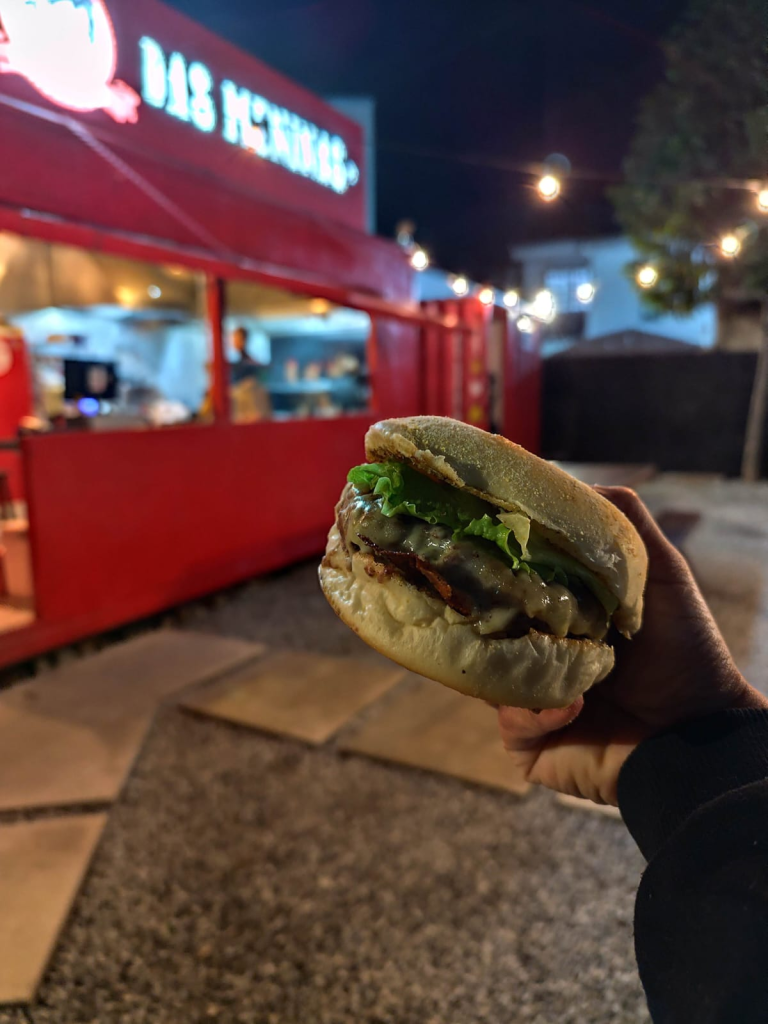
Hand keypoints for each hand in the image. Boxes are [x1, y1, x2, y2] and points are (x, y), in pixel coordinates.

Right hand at [497, 487, 767, 804]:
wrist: (700, 735)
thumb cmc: (686, 652)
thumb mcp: (660, 572)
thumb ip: (623, 521)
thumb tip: (567, 477)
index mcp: (562, 615)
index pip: (510, 586)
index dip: (493, 566)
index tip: (475, 541)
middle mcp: (540, 654)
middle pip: (488, 628)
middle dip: (484, 613)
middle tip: (479, 595)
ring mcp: (531, 699)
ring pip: (488, 675)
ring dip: (515, 664)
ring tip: (544, 653)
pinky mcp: (529, 743)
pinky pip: (511, 722)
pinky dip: (538, 712)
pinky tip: (576, 707)